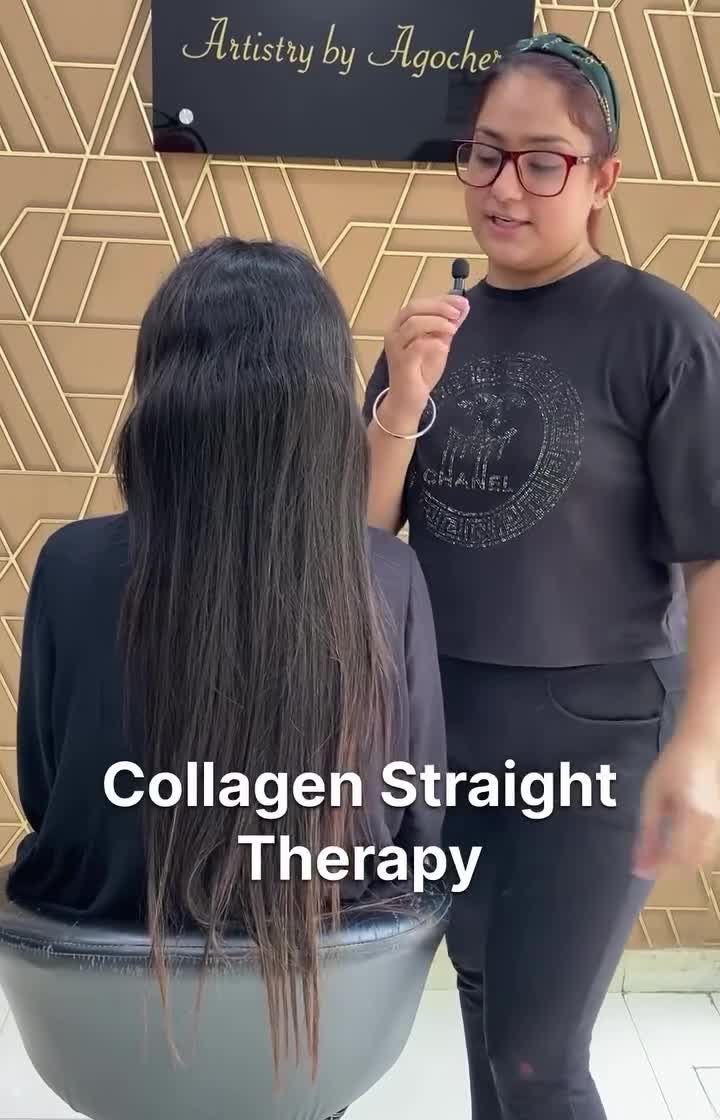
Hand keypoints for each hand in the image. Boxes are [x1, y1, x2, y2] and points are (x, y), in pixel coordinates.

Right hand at [382, 295, 469, 420]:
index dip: (442, 299)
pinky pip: (417, 346)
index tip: (462, 301)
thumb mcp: (440, 343)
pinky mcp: (401, 363)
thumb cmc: (421, 372)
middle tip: (457, 313)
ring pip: (413, 324)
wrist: (409, 399)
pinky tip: (444, 347)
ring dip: (437, 323)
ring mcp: (396, 348)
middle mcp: (394, 332)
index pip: (420, 303)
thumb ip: (449, 325)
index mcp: (402, 325)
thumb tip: (463, 306)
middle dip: (439, 307)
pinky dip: (433, 343)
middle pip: (413, 308)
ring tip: (453, 330)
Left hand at [633, 736, 719, 878]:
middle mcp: (709, 824)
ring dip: (680, 862)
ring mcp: (718, 824)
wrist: (701, 745)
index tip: (638, 870)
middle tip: (647, 861)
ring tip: (659, 853)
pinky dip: (691, 853)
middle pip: (690, 863)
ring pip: (701, 859)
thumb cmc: (673, 765)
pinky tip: (676, 843)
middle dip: (668, 868)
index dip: (657, 868)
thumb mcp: (653, 795)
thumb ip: (647, 831)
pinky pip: (707, 849)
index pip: (675, 857)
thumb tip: (638, 861)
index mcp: (691, 815)